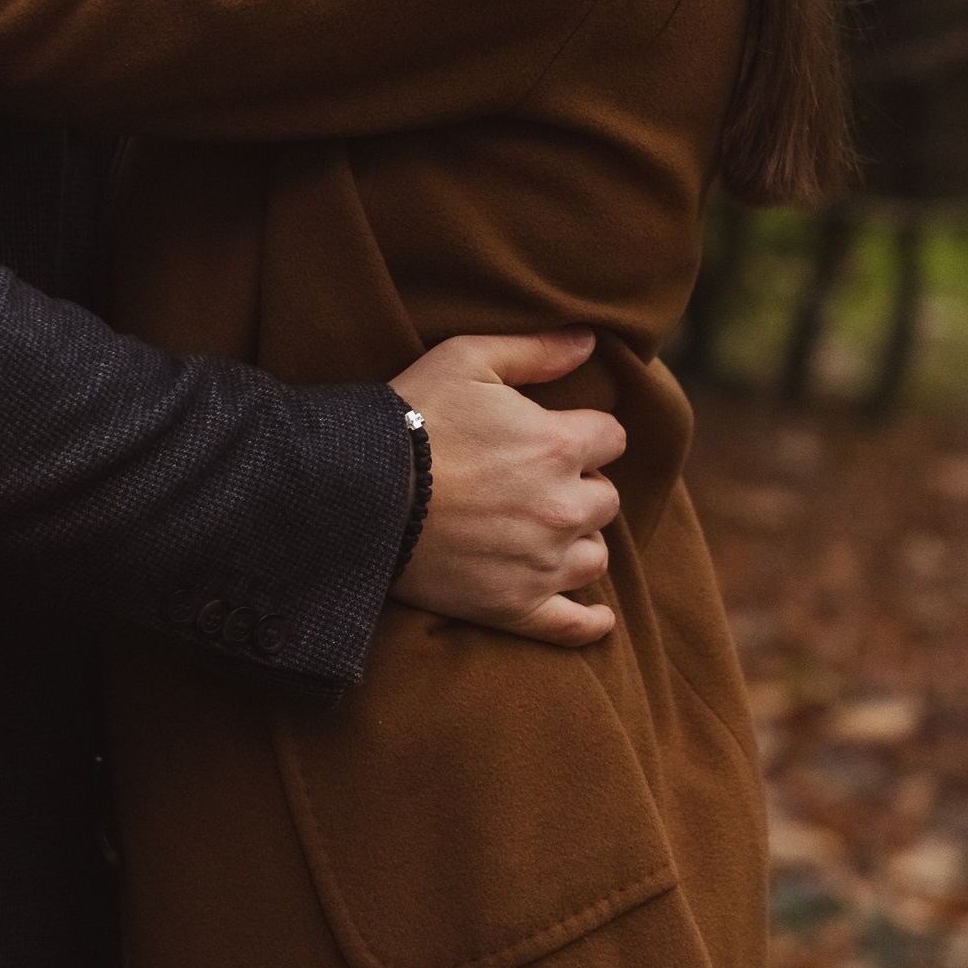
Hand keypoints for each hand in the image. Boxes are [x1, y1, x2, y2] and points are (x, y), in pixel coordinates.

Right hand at [390, 333, 624, 647]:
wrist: (355, 490)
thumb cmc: (410, 416)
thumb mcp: (467, 360)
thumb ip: (535, 350)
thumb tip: (589, 341)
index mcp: (559, 444)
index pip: (612, 438)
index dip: (586, 433)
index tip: (558, 436)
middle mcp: (562, 507)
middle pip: (606, 499)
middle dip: (581, 487)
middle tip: (539, 483)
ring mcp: (541, 563)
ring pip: (593, 556)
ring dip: (577, 542)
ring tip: (545, 533)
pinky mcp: (513, 607)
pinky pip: (572, 625)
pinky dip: (588, 622)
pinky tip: (595, 615)